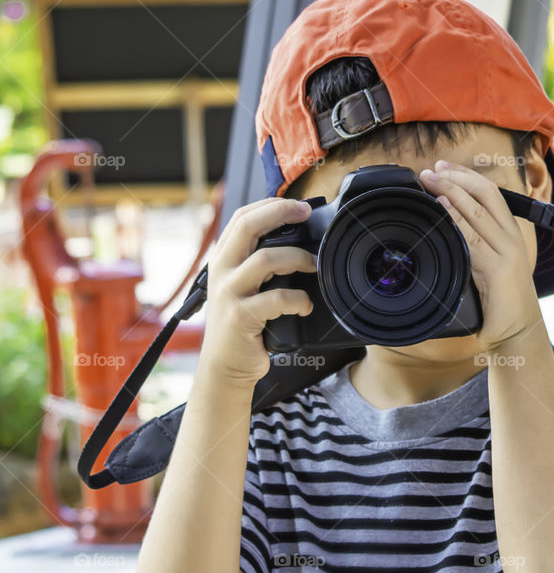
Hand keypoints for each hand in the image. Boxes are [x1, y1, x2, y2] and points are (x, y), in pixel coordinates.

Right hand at [199, 196, 317, 387]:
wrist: (224, 367)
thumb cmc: (242, 326)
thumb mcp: (243, 288)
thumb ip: (258, 264)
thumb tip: (296, 239)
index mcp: (222, 260)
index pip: (241, 218)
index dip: (270, 205)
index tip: (297, 205)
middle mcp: (221, 272)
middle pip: (247, 226)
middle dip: (280, 213)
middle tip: (305, 214)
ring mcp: (229, 293)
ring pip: (265, 259)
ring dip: (298, 259)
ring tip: (314, 266)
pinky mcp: (240, 316)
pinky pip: (277, 298)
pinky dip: (298, 299)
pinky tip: (305, 305)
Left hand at [419, 159, 542, 352]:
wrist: (518, 334)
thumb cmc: (499, 303)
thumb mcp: (488, 266)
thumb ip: (474, 245)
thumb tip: (444, 224)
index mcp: (510, 234)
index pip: (491, 193)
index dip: (466, 176)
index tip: (443, 167)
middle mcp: (511, 239)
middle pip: (485, 195)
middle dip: (456, 178)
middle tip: (431, 171)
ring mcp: (506, 254)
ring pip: (478, 212)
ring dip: (451, 194)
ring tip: (430, 182)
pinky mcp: (498, 271)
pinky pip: (472, 239)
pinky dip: (456, 221)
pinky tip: (442, 210)